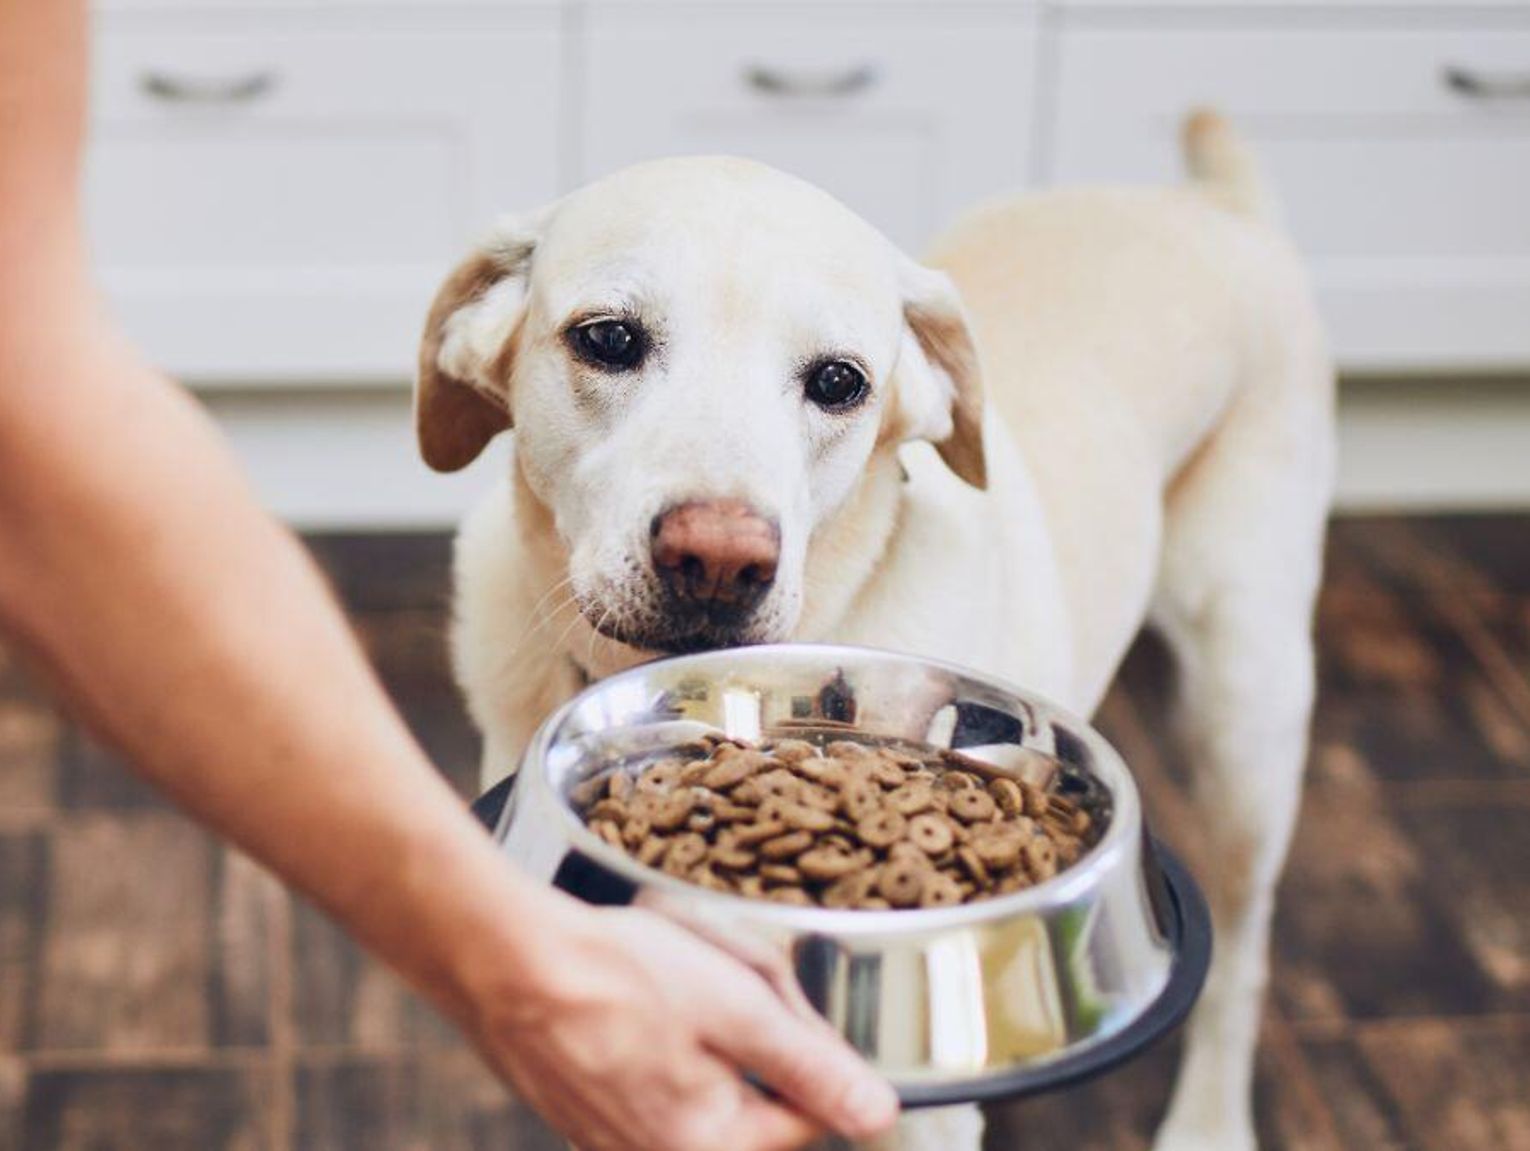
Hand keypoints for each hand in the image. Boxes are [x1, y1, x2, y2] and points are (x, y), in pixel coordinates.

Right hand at [460, 899, 899, 1150]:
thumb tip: (878, 1113)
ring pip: (705, 1083)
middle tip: (718, 973)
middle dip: (750, 1033)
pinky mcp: (589, 1117)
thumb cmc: (615, 976)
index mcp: (713, 1147)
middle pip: (754, 1098)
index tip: (773, 997)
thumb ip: (812, 1066)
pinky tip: (638, 997)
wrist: (507, 960)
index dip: (806, 1044)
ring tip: (670, 980)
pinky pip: (652, 1080)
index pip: (810, 1113)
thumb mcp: (738, 1007)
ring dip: (704, 1029)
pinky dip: (657, 1036)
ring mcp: (619, 1143)